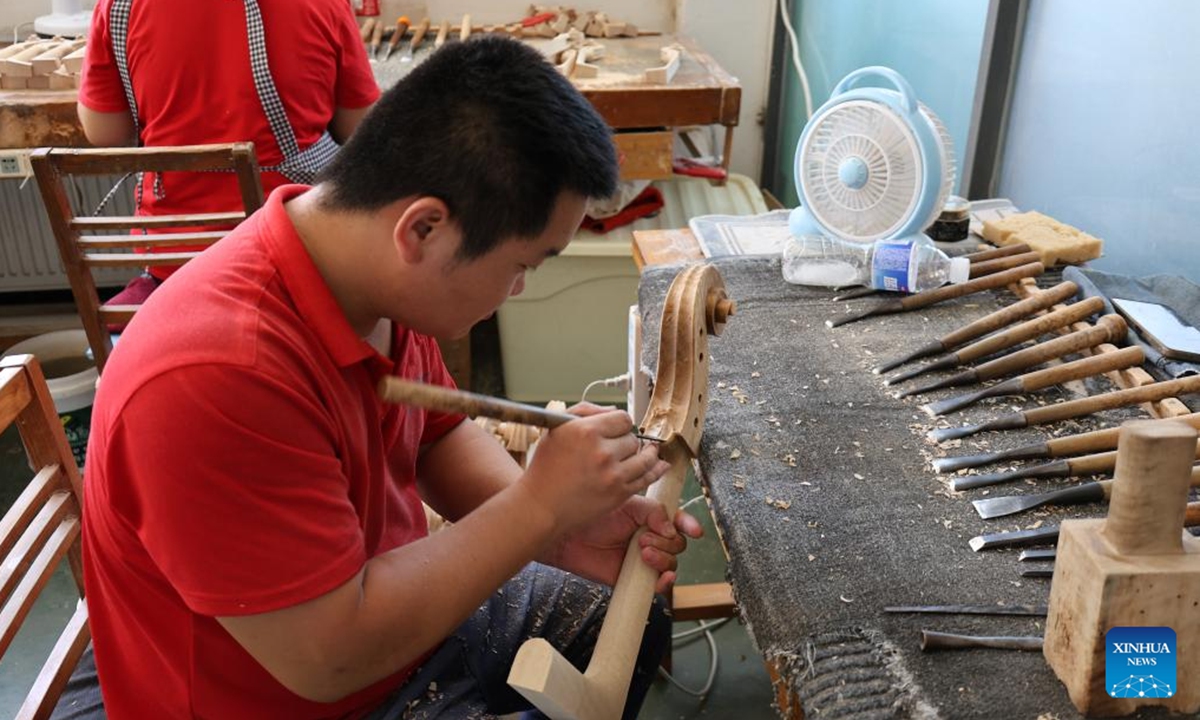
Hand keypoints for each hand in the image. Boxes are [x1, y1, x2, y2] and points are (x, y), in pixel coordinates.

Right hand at [520, 403, 669, 534]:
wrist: (541, 506)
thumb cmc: (546, 467)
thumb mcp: (558, 428)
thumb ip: (587, 411)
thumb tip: (614, 411)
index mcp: (586, 431)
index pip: (623, 419)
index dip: (621, 424)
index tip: (616, 430)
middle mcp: (602, 452)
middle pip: (633, 439)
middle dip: (627, 442)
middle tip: (618, 448)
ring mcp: (613, 475)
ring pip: (645, 458)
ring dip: (647, 455)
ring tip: (649, 453)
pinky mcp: (619, 494)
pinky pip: (646, 478)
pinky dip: (655, 470)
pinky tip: (660, 465)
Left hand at [545, 495, 703, 593]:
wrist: (567, 537)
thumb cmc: (592, 515)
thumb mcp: (626, 504)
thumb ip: (654, 512)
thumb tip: (673, 529)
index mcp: (649, 518)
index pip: (677, 521)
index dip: (688, 524)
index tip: (694, 530)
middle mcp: (649, 538)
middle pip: (677, 544)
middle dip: (667, 542)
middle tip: (643, 539)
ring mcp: (642, 560)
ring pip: (670, 563)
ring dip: (663, 558)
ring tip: (642, 552)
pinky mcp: (633, 580)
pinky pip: (658, 586)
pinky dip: (664, 582)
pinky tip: (660, 575)